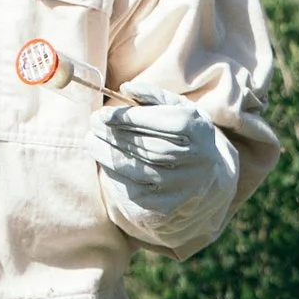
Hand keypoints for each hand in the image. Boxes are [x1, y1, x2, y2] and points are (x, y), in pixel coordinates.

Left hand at [93, 89, 233, 250]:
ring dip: (105, 152)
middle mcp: (196, 163)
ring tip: (92, 140)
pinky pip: (129, 190)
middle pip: (147, 147)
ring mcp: (181, 190)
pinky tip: (105, 161)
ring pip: (134, 169)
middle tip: (93, 124)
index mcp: (201, 133)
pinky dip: (111, 173)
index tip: (103, 114)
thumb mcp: (180, 112)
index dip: (130, 118)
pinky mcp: (163, 211)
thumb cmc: (185, 139)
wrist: (207, 187)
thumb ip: (155, 97)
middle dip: (113, 134)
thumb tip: (126, 88)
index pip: (165, 123)